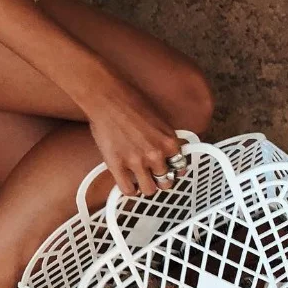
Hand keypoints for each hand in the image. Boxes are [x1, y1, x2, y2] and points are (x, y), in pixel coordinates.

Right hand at [85, 76, 187, 197]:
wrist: (107, 97)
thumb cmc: (130, 102)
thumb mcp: (159, 120)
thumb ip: (164, 139)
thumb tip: (165, 152)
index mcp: (169, 141)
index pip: (180, 168)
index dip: (172, 170)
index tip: (167, 170)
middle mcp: (156, 154)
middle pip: (166, 182)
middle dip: (160, 180)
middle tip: (153, 176)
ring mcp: (136, 162)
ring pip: (149, 190)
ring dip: (146, 186)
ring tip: (140, 180)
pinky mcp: (117, 165)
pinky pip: (128, 190)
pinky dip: (129, 189)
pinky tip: (128, 183)